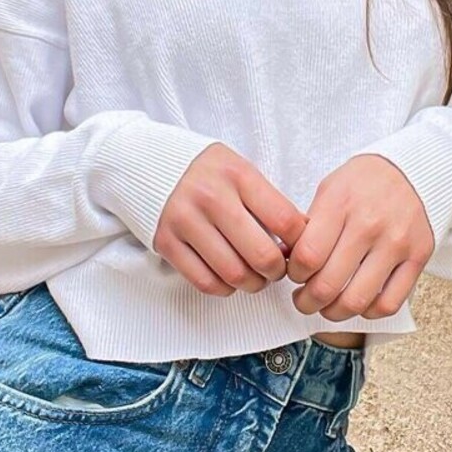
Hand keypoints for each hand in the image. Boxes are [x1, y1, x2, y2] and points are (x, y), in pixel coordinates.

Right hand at [153, 143, 307, 296]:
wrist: (149, 163)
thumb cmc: (209, 172)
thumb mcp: (242, 170)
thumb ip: (269, 201)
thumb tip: (303, 239)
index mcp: (238, 174)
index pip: (285, 220)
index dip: (301, 244)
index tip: (299, 249)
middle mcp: (211, 197)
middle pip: (262, 254)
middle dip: (278, 271)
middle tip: (277, 269)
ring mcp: (185, 221)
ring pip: (234, 274)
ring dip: (253, 284)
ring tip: (256, 276)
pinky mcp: (166, 242)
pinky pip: (205, 282)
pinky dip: (224, 288)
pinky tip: (229, 278)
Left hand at [287, 155, 434, 320]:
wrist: (410, 170)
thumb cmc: (362, 183)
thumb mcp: (329, 189)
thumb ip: (308, 225)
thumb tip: (287, 261)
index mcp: (341, 202)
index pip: (308, 256)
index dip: (294, 274)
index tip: (294, 274)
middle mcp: (369, 223)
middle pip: (328, 284)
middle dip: (306, 301)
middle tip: (303, 300)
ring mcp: (396, 242)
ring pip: (357, 300)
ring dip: (333, 313)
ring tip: (326, 307)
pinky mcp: (418, 257)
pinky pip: (389, 303)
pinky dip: (368, 312)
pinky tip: (358, 303)